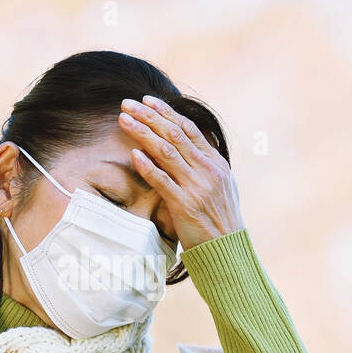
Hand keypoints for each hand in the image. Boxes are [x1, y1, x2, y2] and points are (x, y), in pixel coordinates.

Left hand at [118, 94, 244, 249]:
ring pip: (166, 152)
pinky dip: (147, 166)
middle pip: (174, 135)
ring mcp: (196, 186)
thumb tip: (193, 146)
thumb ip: (207, 165)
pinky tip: (134, 154)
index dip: (166, 112)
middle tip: (127, 103)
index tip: (147, 101)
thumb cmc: (221, 220)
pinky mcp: (184, 205)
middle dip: (149, 116)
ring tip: (124, 120)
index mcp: (216, 162)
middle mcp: (207, 170)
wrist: (228, 251)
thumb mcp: (222, 186)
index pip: (188, 129)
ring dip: (143, 133)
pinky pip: (162, 181)